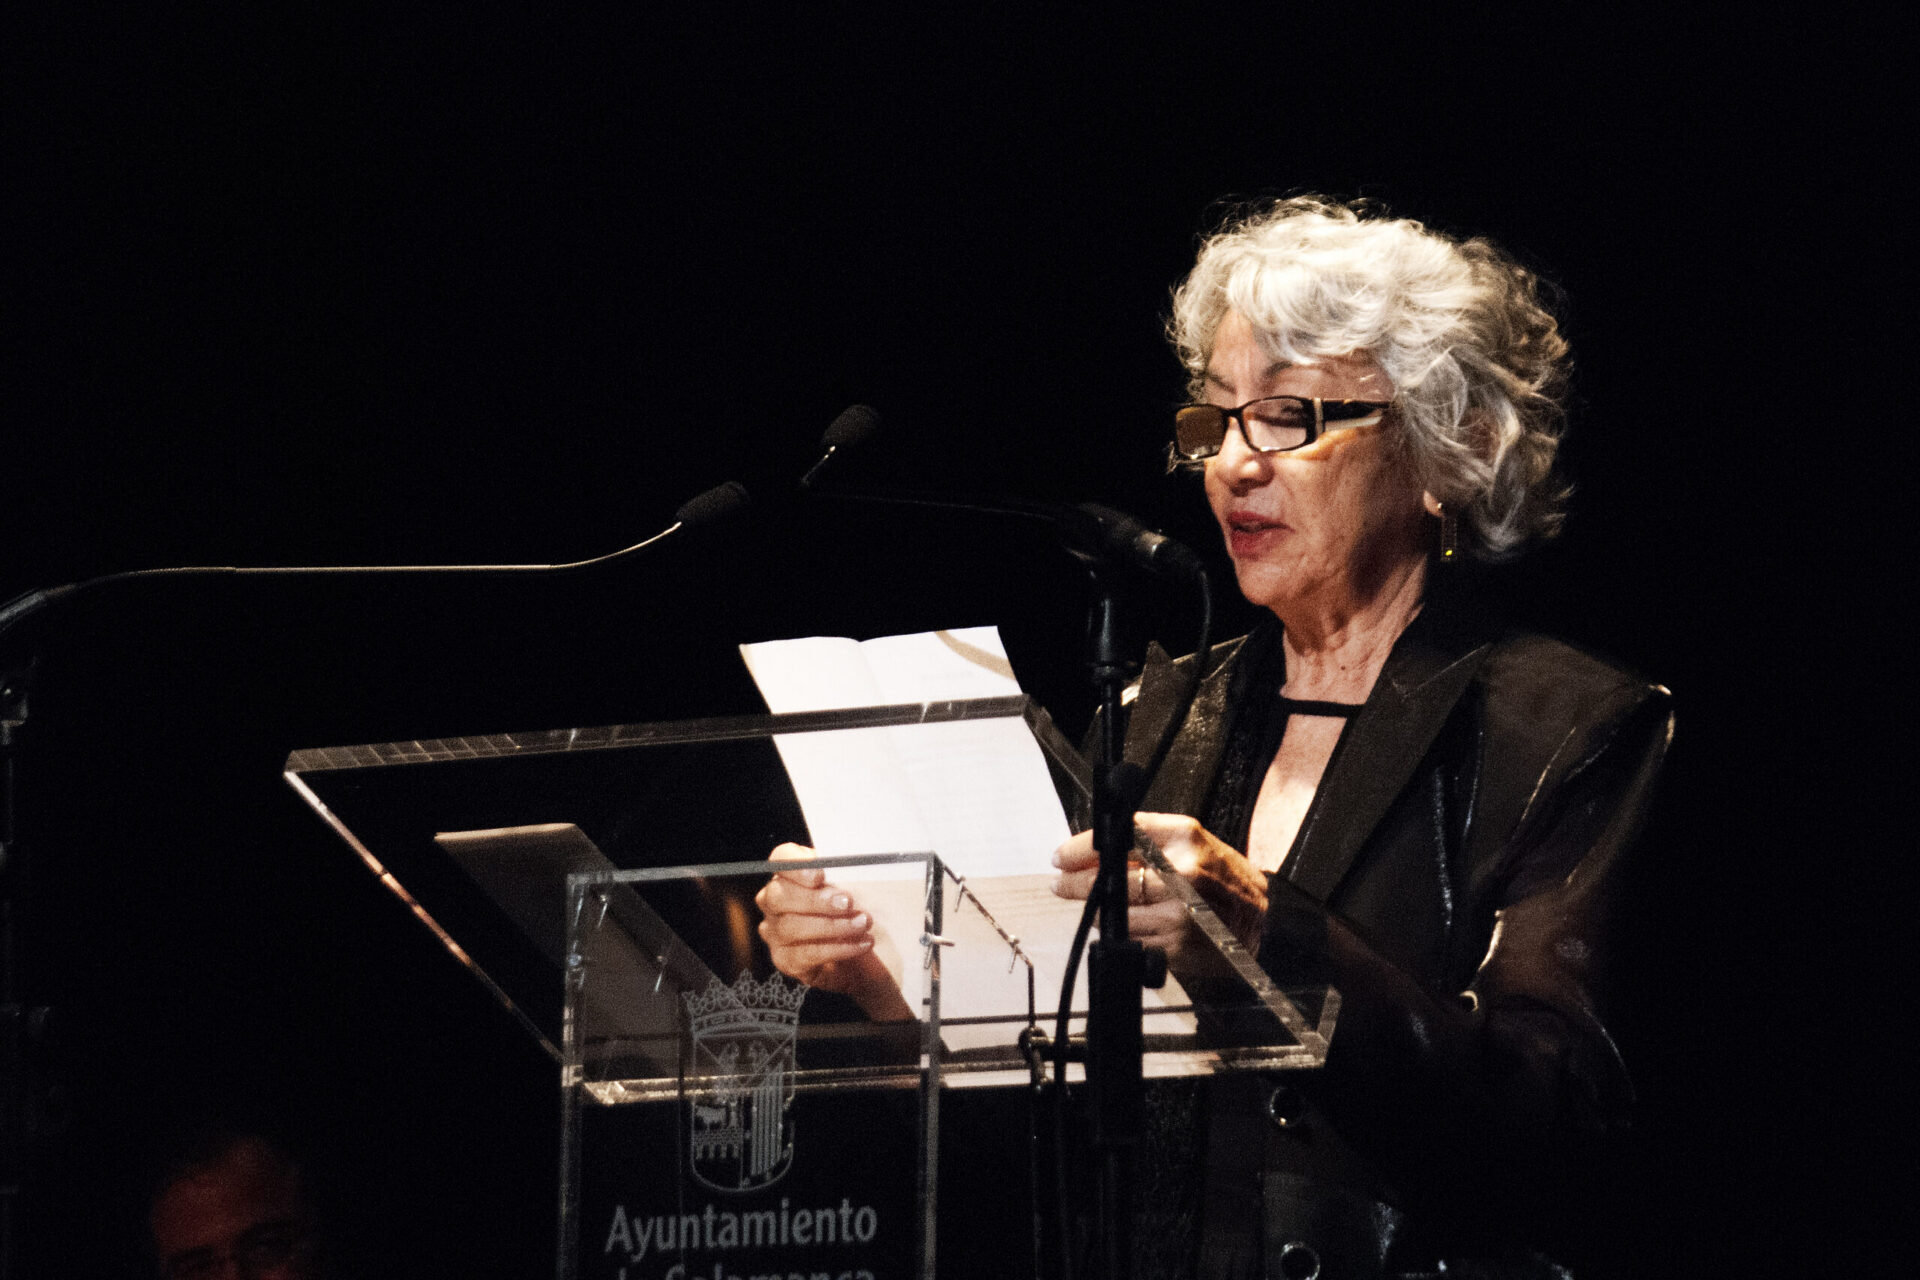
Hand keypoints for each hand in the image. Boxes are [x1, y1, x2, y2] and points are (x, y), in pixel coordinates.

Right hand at [755, 844, 913, 1020]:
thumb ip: (845, 878)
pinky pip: (806, 954)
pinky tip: (860, 944)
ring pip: (791, 927)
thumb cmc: (851, 914)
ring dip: (832, 926)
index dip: (796, 865)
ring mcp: (774, 933)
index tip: (821, 874)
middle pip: (779, 896)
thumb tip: (856, 870)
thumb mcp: (851, 890)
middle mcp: (773, 903)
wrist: (858, 957)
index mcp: (788, 874)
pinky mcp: (785, 960)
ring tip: (862, 924)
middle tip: (847, 902)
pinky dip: (837, 948)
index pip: (781, 858)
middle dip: (815, 899)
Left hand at [1050, 812, 1268, 957]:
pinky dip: (1119, 933)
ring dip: (1097, 910)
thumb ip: (1148, 839)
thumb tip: (1094, 850)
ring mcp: (1178, 914)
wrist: (1265, 921)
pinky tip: (1122, 926)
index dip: (1083, 848)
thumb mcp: (1194, 842)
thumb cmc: (1225, 879)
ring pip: (1114, 914)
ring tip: (1095, 904)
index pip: (1119, 836)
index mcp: (1185, 839)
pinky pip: (1130, 939)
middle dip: (1077, 883)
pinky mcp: (1175, 946)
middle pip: (1110, 879)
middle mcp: (1182, 874)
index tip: (1063, 856)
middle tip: (1063, 882)